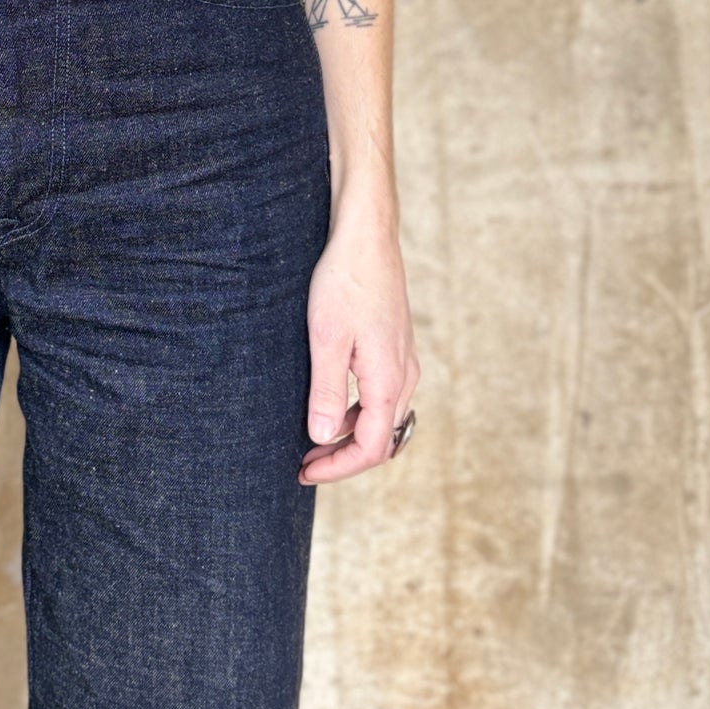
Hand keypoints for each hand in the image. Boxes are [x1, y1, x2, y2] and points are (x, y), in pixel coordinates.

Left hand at [298, 203, 418, 484]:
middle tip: (305, 462)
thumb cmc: (344, 282)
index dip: (338, 467)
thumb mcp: (326, 340)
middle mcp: (404, 375)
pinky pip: (383, 395)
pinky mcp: (396, 346)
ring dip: (350, 434)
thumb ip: (325, 392)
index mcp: (388, 380)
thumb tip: (321, 437)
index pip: (370, 447)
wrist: (366, 237)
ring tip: (313, 438)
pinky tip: (331, 404)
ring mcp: (404, 360)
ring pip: (383, 418)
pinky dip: (358, 411)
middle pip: (381, 439)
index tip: (305, 471)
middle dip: (343, 456)